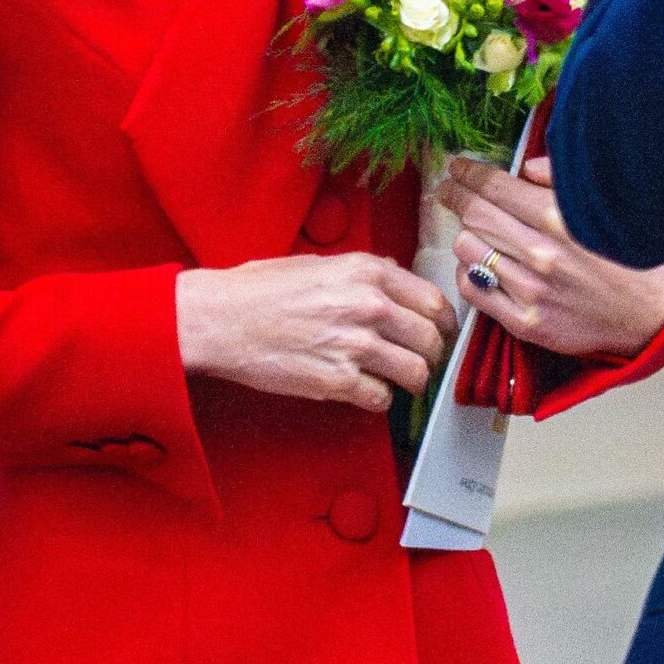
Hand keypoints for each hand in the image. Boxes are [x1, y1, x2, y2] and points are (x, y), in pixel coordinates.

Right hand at [175, 252, 457, 411]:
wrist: (221, 319)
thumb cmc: (262, 289)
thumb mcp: (322, 263)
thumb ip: (366, 273)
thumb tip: (398, 282)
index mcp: (369, 271)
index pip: (433, 301)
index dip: (443, 323)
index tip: (440, 333)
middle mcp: (370, 306)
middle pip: (432, 339)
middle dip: (431, 354)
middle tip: (421, 361)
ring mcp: (355, 346)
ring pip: (415, 372)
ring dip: (411, 381)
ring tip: (398, 381)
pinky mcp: (336, 382)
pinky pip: (382, 399)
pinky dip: (379, 400)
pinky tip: (366, 392)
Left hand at [438, 156, 663, 358]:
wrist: (644, 315)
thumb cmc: (622, 255)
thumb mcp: (601, 207)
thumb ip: (561, 181)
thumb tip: (525, 166)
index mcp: (560, 218)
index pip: (495, 188)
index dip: (469, 174)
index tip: (457, 168)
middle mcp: (543, 254)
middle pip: (475, 215)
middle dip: (456, 197)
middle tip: (449, 190)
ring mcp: (531, 291)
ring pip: (468, 250)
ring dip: (465, 235)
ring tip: (473, 230)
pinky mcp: (525, 322)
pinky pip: (473, 289)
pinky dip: (467, 271)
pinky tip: (478, 264)